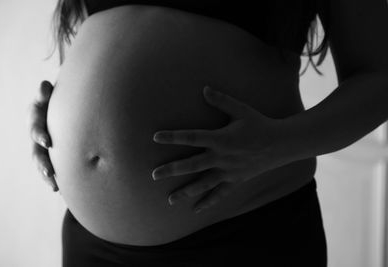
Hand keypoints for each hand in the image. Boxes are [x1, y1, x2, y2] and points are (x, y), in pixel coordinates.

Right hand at [28, 80, 57, 191]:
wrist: (62, 105)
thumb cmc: (55, 97)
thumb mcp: (50, 93)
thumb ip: (46, 91)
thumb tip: (44, 85)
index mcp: (36, 117)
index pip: (35, 126)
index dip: (40, 134)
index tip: (48, 142)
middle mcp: (37, 134)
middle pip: (36, 151)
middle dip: (42, 162)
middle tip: (49, 171)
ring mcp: (42, 146)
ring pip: (42, 163)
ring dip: (47, 175)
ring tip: (54, 186)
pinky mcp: (50, 153)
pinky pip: (51, 168)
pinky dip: (55, 178)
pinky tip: (61, 189)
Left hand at [152, 86, 285, 212]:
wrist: (280, 144)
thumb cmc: (259, 124)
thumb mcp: (241, 109)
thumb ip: (221, 100)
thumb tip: (204, 88)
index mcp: (220, 138)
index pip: (191, 137)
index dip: (173, 137)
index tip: (155, 137)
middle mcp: (222, 157)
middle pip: (192, 165)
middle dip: (172, 170)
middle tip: (154, 175)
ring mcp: (228, 171)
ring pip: (203, 184)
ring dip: (186, 192)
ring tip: (170, 200)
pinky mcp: (235, 180)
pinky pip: (220, 194)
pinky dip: (208, 202)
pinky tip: (195, 210)